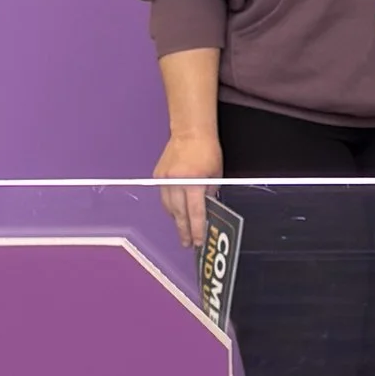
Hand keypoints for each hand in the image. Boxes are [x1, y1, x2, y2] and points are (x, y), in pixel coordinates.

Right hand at [155, 131, 223, 249]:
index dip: (196, 229)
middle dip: (184, 230)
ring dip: (176, 219)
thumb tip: (207, 208)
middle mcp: (176, 182)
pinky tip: (175, 211)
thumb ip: (210, 192)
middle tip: (188, 243)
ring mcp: (165, 179)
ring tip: (182, 229)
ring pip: (169, 207)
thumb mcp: (216, 174)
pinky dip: (170, 206)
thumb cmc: (207, 150)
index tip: (198, 241)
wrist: (190, 132)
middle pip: (179, 214)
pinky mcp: (158, 175)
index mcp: (193, 182)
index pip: (195, 212)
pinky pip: (164, 196)